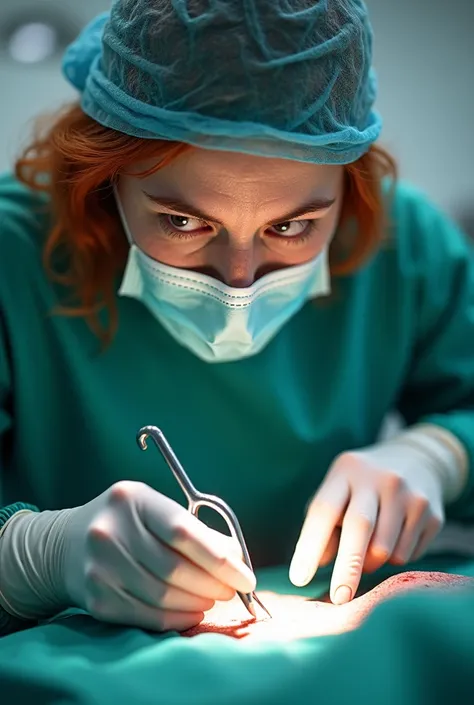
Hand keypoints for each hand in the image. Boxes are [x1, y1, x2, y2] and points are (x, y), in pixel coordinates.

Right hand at [60, 481, 254, 631]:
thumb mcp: (153, 509)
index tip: (245, 575)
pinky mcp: (96, 598)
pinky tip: (193, 612)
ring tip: (214, 598)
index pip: (183, 532)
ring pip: (164, 595)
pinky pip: (147, 615)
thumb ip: (194, 528)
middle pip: (175, 568)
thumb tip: (235, 556)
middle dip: (214, 583)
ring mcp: (100, 567)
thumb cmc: (124, 522)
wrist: (66, 545)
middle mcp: (111, 531)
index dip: (219, 558)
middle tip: (233, 589)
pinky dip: (178, 618)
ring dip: (198, 602)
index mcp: (132, 499)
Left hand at [289, 443, 444, 603]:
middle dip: (347, 568)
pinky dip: (393, 559)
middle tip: (338, 598)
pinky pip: (407, 555)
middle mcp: (379, 479)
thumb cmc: (362, 486)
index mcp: (346, 471)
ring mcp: (409, 494)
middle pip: (359, 528)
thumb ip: (324, 525)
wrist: (416, 460)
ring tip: (367, 550)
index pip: (324, 511)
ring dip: (370, 564)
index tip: (299, 579)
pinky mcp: (431, 513)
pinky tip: (394, 537)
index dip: (309, 547)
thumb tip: (319, 563)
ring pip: (385, 550)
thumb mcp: (338, 492)